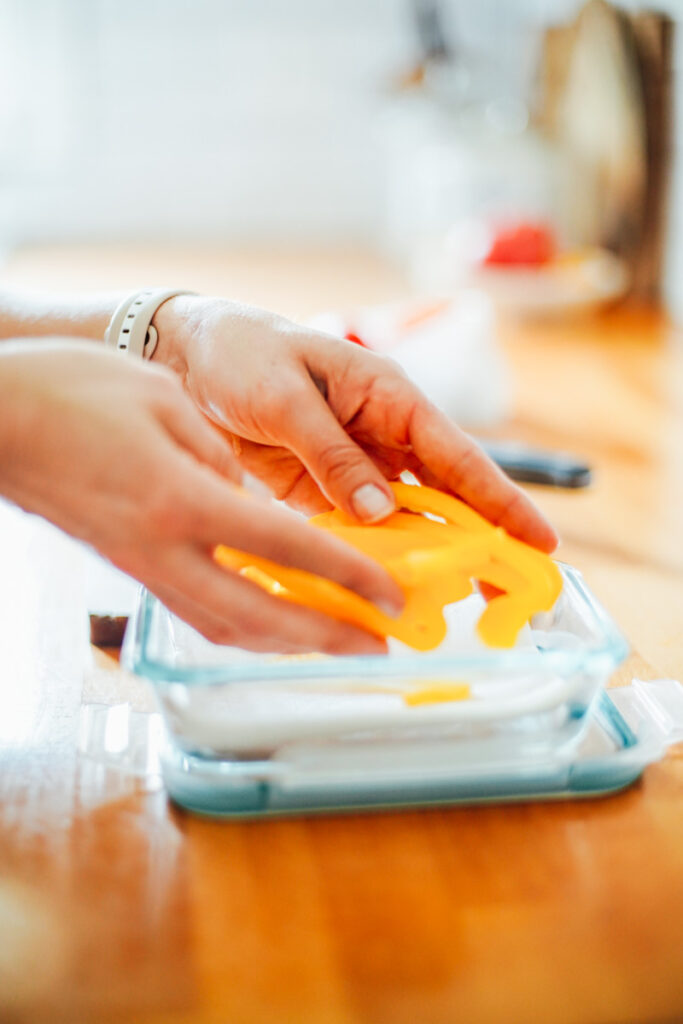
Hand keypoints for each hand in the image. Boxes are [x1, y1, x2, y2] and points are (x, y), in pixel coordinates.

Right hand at [0, 342, 402, 653]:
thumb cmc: (73, 393)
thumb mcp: (165, 404)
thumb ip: (219, 458)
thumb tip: (251, 504)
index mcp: (182, 499)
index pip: (285, 549)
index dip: (347, 577)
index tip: (390, 596)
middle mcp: (164, 548)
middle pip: (260, 615)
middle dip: (326, 637)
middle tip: (377, 645)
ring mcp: (141, 567)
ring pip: (225, 626)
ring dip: (286, 643)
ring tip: (333, 641)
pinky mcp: (127, 568)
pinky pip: (196, 611)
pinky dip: (244, 625)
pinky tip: (269, 619)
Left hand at [154, 297, 558, 551]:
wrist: (181, 352)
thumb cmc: (239, 352)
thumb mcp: (285, 398)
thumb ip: (332, 454)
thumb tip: (381, 513)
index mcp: (386, 394)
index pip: (456, 453)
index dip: (500, 500)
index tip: (539, 540)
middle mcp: (380, 431)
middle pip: (441, 493)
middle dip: (474, 539)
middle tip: (506, 590)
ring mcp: (352, 463)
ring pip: (403, 517)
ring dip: (423, 556)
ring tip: (449, 602)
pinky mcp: (318, 487)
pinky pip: (355, 527)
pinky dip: (369, 556)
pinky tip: (380, 588)